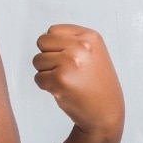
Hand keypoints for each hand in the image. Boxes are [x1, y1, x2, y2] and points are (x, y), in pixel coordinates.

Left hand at [33, 24, 123, 141]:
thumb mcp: (93, 52)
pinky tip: (63, 90)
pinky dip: (46, 86)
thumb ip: (71, 40)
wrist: (105, 112)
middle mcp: (81, 47)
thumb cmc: (95, 83)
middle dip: (47, 56)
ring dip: (46, 72)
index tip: (70, 58)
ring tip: (67, 80)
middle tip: (65, 70)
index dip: (55, 46)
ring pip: (37, 60)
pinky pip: (38, 78)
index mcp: (90, 37)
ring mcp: (70, 63)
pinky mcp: (60, 80)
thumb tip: (45, 35)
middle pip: (41, 42)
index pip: (52, 30)